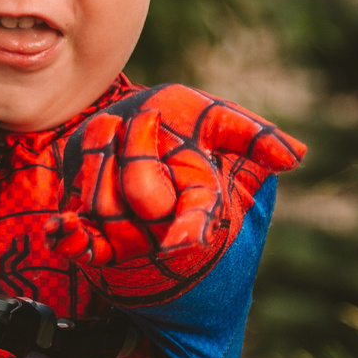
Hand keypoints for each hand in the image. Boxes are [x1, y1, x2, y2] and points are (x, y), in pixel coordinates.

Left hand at [44, 87, 303, 298]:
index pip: (197, 221)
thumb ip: (252, 135)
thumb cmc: (183, 125)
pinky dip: (69, 237)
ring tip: (109, 125)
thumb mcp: (218, 121)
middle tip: (140, 116)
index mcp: (200, 202)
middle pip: (142, 193)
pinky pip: (79, 241)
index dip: (189, 230)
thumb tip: (297, 156)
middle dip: (137, 150)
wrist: (134, 128)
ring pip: (104, 203)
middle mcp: (163, 224)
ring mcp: (125, 232)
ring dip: (100, 158)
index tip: (182, 241)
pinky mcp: (91, 231)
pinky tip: (60, 228)